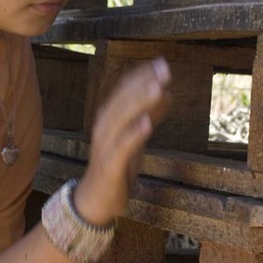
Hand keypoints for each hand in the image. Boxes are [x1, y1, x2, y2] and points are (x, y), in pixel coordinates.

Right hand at [74, 58, 170, 225]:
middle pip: (123, 100)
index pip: (124, 90)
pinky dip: (134, 133)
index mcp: (109, 118)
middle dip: (144, 83)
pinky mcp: (111, 164)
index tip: (161, 63)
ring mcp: (106, 145)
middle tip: (165, 69)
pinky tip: (147, 123)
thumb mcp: (136, 138)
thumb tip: (167, 93)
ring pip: (122, 118)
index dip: (142, 76)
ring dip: (140, 102)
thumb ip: (148, 116)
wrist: (96, 199)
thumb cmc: (117, 166)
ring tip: (158, 88)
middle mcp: (104, 127)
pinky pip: (123, 146)